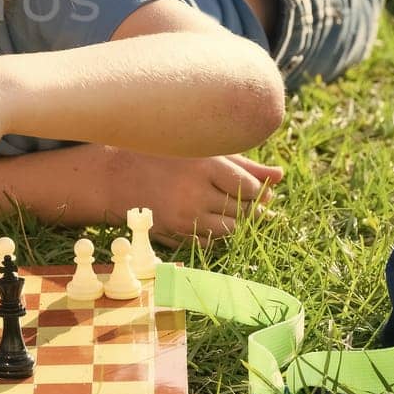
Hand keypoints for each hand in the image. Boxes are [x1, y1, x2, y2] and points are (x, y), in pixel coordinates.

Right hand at [105, 149, 282, 247]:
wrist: (113, 177)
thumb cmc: (161, 157)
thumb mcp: (201, 152)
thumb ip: (243, 164)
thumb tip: (280, 176)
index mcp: (203, 166)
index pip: (249, 187)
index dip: (259, 192)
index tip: (259, 190)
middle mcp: (195, 194)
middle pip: (243, 211)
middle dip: (253, 210)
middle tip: (254, 206)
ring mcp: (184, 217)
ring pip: (230, 231)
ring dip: (238, 224)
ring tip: (234, 214)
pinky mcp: (174, 234)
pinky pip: (210, 242)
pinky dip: (217, 235)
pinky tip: (212, 222)